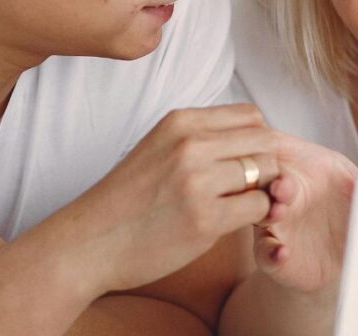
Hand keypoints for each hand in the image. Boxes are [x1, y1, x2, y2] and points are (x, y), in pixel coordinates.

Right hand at [73, 104, 279, 294]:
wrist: (89, 242)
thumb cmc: (127, 199)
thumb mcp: (160, 146)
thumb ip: (201, 136)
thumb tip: (254, 134)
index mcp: (181, 122)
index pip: (251, 115)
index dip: (258, 139)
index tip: (248, 160)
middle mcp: (191, 144)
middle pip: (265, 140)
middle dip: (267, 163)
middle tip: (253, 186)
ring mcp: (198, 181)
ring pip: (267, 172)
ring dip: (264, 190)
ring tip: (242, 203)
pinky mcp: (204, 219)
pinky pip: (258, 207)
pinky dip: (255, 216)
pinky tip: (233, 222)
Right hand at [254, 133, 357, 293]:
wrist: (342, 256)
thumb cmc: (348, 211)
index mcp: (302, 173)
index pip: (282, 157)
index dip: (282, 157)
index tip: (291, 158)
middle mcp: (284, 196)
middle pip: (268, 181)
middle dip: (274, 181)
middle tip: (283, 185)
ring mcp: (276, 226)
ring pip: (261, 215)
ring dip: (268, 212)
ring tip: (279, 212)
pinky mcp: (274, 256)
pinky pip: (266, 253)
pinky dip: (271, 253)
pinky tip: (281, 252)